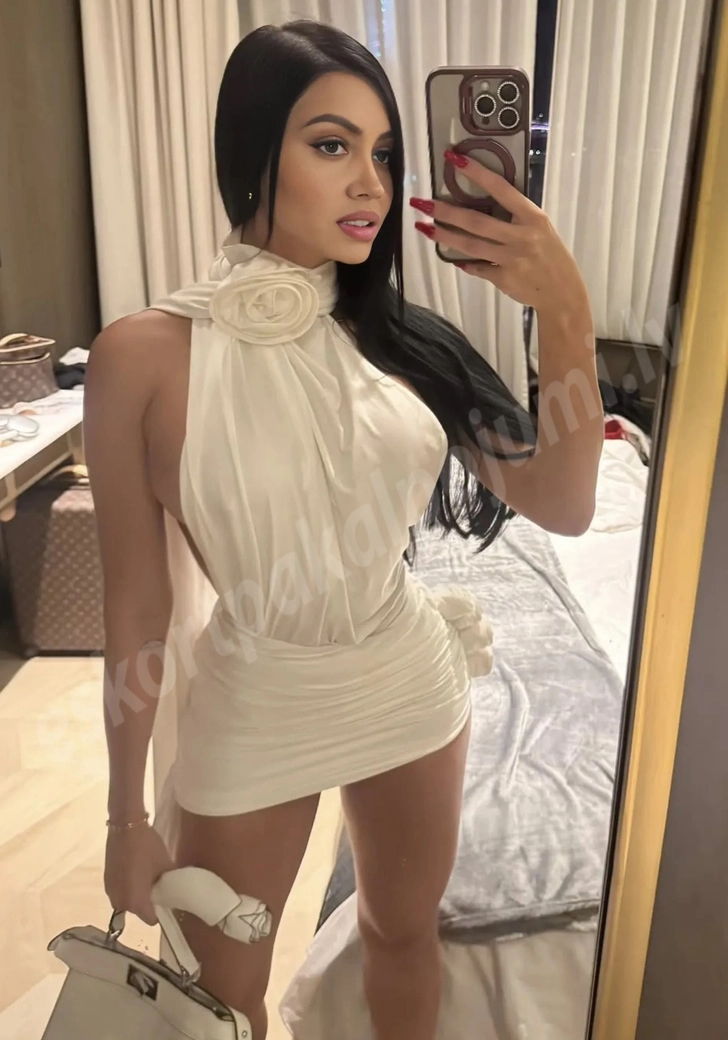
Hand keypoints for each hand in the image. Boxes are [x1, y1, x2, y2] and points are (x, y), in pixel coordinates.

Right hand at [104, 823, 175, 926]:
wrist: (125, 826)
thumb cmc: (147, 847)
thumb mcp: (165, 865)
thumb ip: (171, 884)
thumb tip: (178, 891)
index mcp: (135, 903)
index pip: (152, 920)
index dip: (162, 911)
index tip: (168, 899)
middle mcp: (120, 903)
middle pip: (139, 911)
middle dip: (148, 902)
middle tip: (159, 885)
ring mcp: (110, 892)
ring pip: (128, 901)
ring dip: (137, 894)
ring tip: (147, 876)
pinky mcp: (106, 881)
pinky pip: (120, 891)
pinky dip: (128, 886)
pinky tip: (135, 870)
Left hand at [410, 151, 589, 315]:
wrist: (562, 292)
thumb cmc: (550, 254)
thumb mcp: (540, 228)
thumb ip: (515, 216)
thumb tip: (483, 204)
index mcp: (532, 216)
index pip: (500, 188)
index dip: (476, 172)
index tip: (453, 158)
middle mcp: (521, 236)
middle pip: (476, 221)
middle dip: (445, 211)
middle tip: (420, 202)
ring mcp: (511, 259)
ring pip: (470, 245)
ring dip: (444, 236)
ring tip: (423, 227)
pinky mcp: (504, 279)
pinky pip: (478, 268)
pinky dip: (464, 263)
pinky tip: (451, 257)